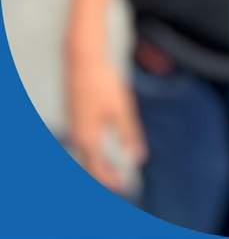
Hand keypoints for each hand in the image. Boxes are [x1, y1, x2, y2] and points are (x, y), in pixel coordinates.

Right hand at [66, 53, 146, 190]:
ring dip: (97, 164)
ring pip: (83, 154)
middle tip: (120, 182)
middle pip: (88, 165)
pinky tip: (101, 146)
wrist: (82, 59)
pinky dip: (91, 151)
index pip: (98, 170)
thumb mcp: (122, 108)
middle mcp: (76, 136)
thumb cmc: (103, 82)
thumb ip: (129, 134)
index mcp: (88, 138)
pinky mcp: (73, 116)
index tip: (126, 186)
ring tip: (113, 167)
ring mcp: (72, 126)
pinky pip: (80, 142)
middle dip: (104, 176)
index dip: (112, 180)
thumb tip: (138, 157)